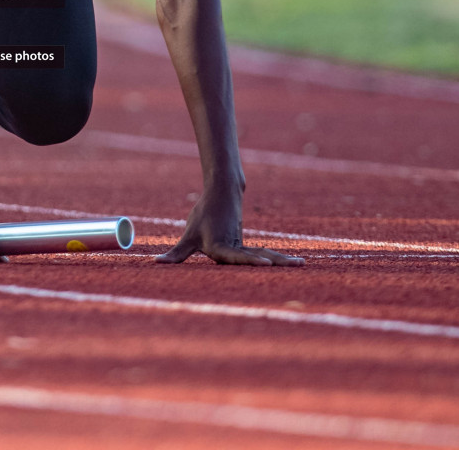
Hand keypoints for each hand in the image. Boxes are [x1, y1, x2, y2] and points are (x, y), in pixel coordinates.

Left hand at [156, 182, 303, 266]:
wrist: (222, 193)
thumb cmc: (203, 216)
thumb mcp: (189, 236)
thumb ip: (176, 254)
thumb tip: (156, 264)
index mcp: (220, 247)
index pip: (235, 257)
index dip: (251, 262)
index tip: (266, 264)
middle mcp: (235, 247)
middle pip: (257, 258)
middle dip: (277, 264)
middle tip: (299, 265)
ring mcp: (244, 245)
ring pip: (264, 255)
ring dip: (282, 261)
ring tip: (302, 264)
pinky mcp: (248, 245)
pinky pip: (263, 255)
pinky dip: (276, 260)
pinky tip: (291, 264)